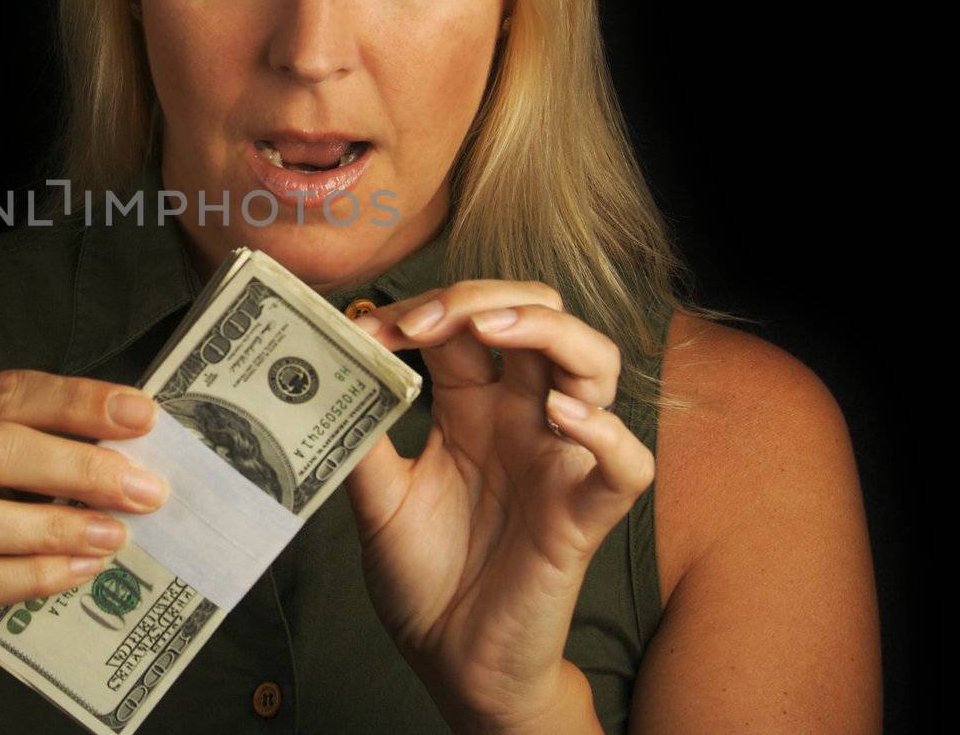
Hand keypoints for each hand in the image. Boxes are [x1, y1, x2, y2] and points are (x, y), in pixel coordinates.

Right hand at [0, 369, 168, 708]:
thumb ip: (47, 452)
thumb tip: (136, 438)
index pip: (2, 393)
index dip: (75, 401)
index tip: (142, 417)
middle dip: (76, 466)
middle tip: (143, 489)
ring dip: (54, 526)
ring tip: (114, 536)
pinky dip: (30, 576)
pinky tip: (79, 572)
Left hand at [343, 281, 652, 730]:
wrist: (450, 661)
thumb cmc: (422, 577)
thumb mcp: (376, 498)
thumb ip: (362, 436)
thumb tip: (333, 367)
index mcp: (472, 407)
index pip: (467, 324)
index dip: (426, 309)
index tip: (369, 327)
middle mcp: (522, 420)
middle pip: (538, 319)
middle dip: (486, 298)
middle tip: (425, 321)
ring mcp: (557, 460)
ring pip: (597, 365)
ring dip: (550, 331)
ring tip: (493, 331)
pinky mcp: (583, 514)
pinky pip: (627, 464)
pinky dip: (607, 431)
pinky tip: (563, 417)